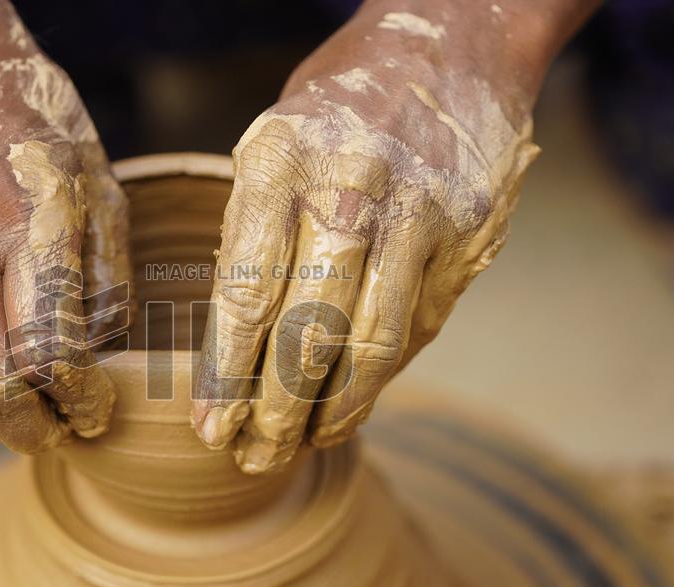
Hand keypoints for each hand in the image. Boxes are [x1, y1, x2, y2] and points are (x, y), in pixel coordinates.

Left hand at [190, 0, 574, 473]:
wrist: (450, 43)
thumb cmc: (337, 109)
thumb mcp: (271, 149)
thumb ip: (254, 236)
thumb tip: (237, 344)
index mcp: (278, 160)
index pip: (245, 289)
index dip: (226, 371)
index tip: (208, 424)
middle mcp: (349, 183)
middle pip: (305, 326)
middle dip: (274, 407)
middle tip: (249, 456)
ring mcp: (417, 209)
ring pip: (369, 338)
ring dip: (330, 408)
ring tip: (299, 447)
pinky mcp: (466, 232)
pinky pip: (418, 324)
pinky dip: (380, 377)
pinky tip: (349, 409)